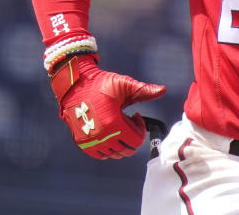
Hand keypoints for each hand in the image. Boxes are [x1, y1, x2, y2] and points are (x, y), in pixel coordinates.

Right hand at [50, 54, 165, 158]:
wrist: (74, 85)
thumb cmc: (101, 83)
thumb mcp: (124, 84)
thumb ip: (144, 90)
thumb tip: (163, 90)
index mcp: (113, 123)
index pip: (135, 140)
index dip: (140, 129)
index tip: (137, 115)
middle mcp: (101, 135)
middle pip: (126, 150)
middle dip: (133, 137)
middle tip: (129, 121)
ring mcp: (90, 141)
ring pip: (114, 154)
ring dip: (121, 142)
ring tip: (119, 125)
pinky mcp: (82, 142)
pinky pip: (100, 155)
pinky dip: (108, 148)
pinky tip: (109, 132)